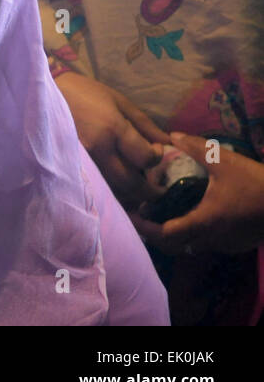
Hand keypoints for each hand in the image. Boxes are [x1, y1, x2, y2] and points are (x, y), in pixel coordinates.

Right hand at [56, 71, 168, 206]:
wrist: (44, 93)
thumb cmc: (84, 92)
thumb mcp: (118, 101)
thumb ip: (144, 124)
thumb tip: (168, 142)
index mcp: (112, 128)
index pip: (145, 158)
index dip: (157, 157)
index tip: (156, 149)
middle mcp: (98, 149)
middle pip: (131, 183)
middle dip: (150, 190)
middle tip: (159, 190)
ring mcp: (82, 161)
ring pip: (113, 190)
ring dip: (130, 193)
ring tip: (140, 189)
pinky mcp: (71, 166)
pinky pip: (98, 186)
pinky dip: (111, 190)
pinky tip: (117, 186)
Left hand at [131, 132, 263, 255]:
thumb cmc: (257, 183)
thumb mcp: (225, 161)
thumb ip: (196, 148)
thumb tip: (171, 135)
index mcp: (204, 221)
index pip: (165, 234)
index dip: (145, 226)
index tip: (131, 214)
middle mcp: (212, 238)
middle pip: (173, 244)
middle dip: (154, 231)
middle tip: (140, 214)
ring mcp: (225, 244)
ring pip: (190, 245)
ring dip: (172, 234)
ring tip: (159, 214)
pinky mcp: (236, 244)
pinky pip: (205, 244)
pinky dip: (191, 234)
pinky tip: (188, 215)